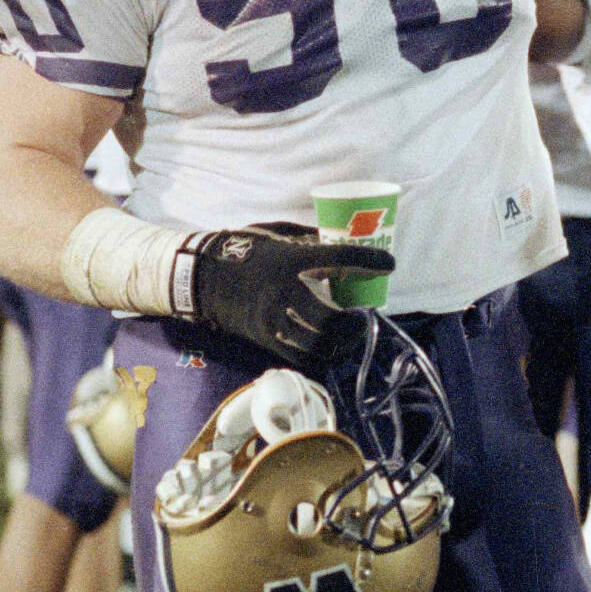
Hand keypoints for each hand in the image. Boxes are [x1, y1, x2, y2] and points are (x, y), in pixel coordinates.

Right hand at [173, 222, 393, 365]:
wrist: (201, 278)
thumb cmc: (243, 251)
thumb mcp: (276, 235)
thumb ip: (307, 238)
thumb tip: (338, 239)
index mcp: (290, 259)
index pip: (338, 257)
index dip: (368, 260)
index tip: (389, 263)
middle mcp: (283, 291)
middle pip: (331, 317)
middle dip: (354, 322)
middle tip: (362, 317)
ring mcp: (273, 318)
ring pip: (318, 342)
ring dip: (340, 343)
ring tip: (349, 336)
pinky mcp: (265, 337)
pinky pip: (300, 356)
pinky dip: (319, 355)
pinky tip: (328, 348)